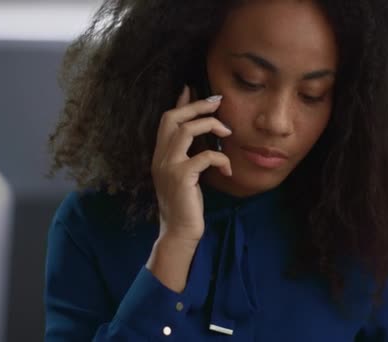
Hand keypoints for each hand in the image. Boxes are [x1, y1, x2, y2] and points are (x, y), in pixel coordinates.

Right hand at [151, 85, 231, 244]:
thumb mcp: (185, 176)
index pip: (167, 120)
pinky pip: (205, 156)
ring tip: (227, 133)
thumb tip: (203, 142)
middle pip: (174, 117)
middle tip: (217, 102)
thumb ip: (189, 156)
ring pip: (187, 130)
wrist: (178, 231)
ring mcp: (168, 166)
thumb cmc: (186, 204)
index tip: (191, 88)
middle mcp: (160, 157)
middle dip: (197, 106)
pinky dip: (220, 158)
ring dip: (211, 126)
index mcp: (160, 155)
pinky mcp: (181, 177)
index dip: (180, 102)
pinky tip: (227, 168)